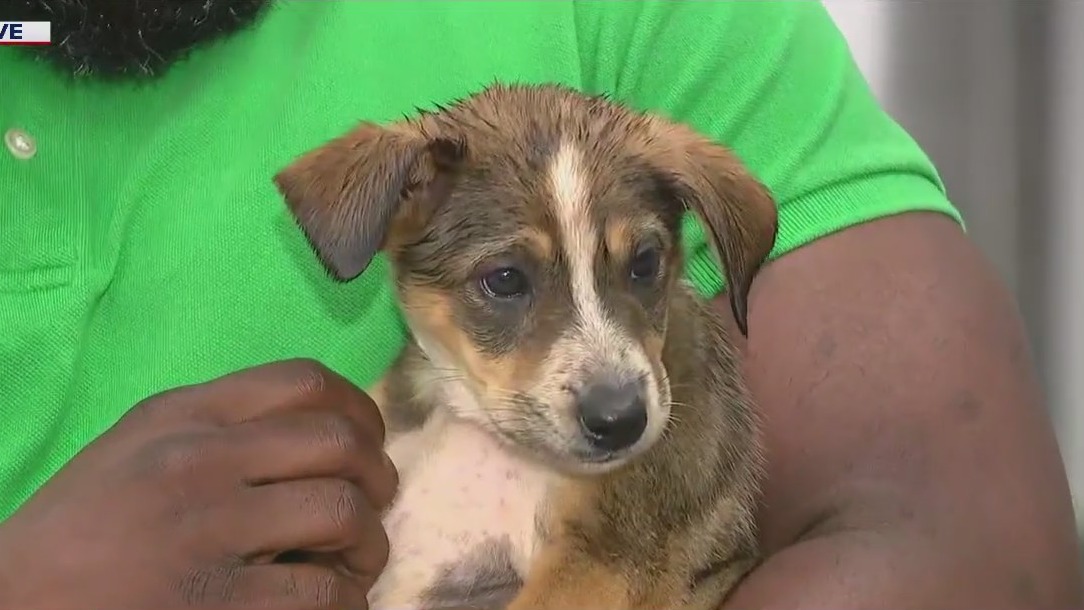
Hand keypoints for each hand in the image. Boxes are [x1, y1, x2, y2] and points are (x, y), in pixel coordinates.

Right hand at [0, 359, 396, 609]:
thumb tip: (321, 430)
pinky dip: (344, 600)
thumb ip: (220, 426)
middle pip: (339, 444)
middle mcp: (200, 461)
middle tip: (375, 503)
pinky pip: (320, 593)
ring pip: (343, 514)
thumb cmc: (79, 529)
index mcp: (182, 414)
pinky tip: (333, 602)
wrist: (11, 604)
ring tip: (355, 561)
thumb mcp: (138, 447)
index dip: (360, 410)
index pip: (305, 381)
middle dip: (377, 476)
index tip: (368, 441)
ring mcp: (208, 532)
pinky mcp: (216, 605)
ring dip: (368, 543)